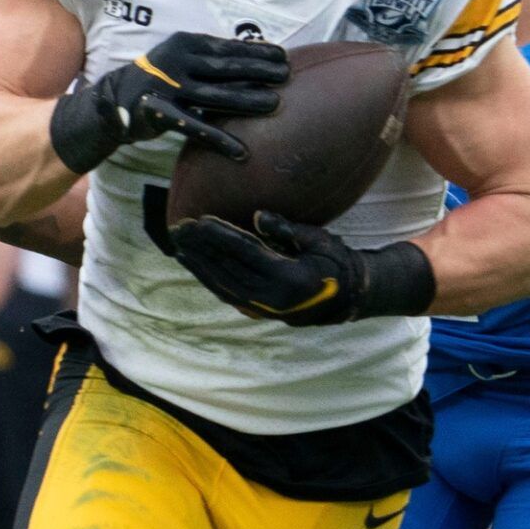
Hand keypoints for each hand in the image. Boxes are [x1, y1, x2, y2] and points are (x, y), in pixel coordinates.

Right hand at [49, 31, 288, 172]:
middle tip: (288, 76)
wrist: (112, 101)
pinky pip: (194, 128)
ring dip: (246, 100)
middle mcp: (176, 62)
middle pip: (225, 68)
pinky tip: (240, 151)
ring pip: (214, 96)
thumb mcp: (182, 59)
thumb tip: (258, 55)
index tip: (284, 56)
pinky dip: (218, 140)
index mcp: (184, 43)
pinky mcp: (158, 114)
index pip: (227, 47)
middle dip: (258, 72)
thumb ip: (212, 58)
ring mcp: (166, 88)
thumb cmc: (161, 78)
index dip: (257, 51)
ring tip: (275, 105)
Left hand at [170, 211, 434, 326]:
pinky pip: (229, 294)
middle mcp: (273, 298)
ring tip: (180, 245)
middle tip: (178, 228)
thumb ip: (287, 229)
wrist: (351, 297)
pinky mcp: (260, 311)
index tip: (199, 220)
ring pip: (223, 285)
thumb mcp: (320, 240)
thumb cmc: (338, 262)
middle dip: (201, 248)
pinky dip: (210, 279)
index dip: (220, 236)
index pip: (245, 253)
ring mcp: (265, 308)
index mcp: (290, 278)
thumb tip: (258, 216)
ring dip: (199, 265)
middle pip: (228, 270)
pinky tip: (196, 265)